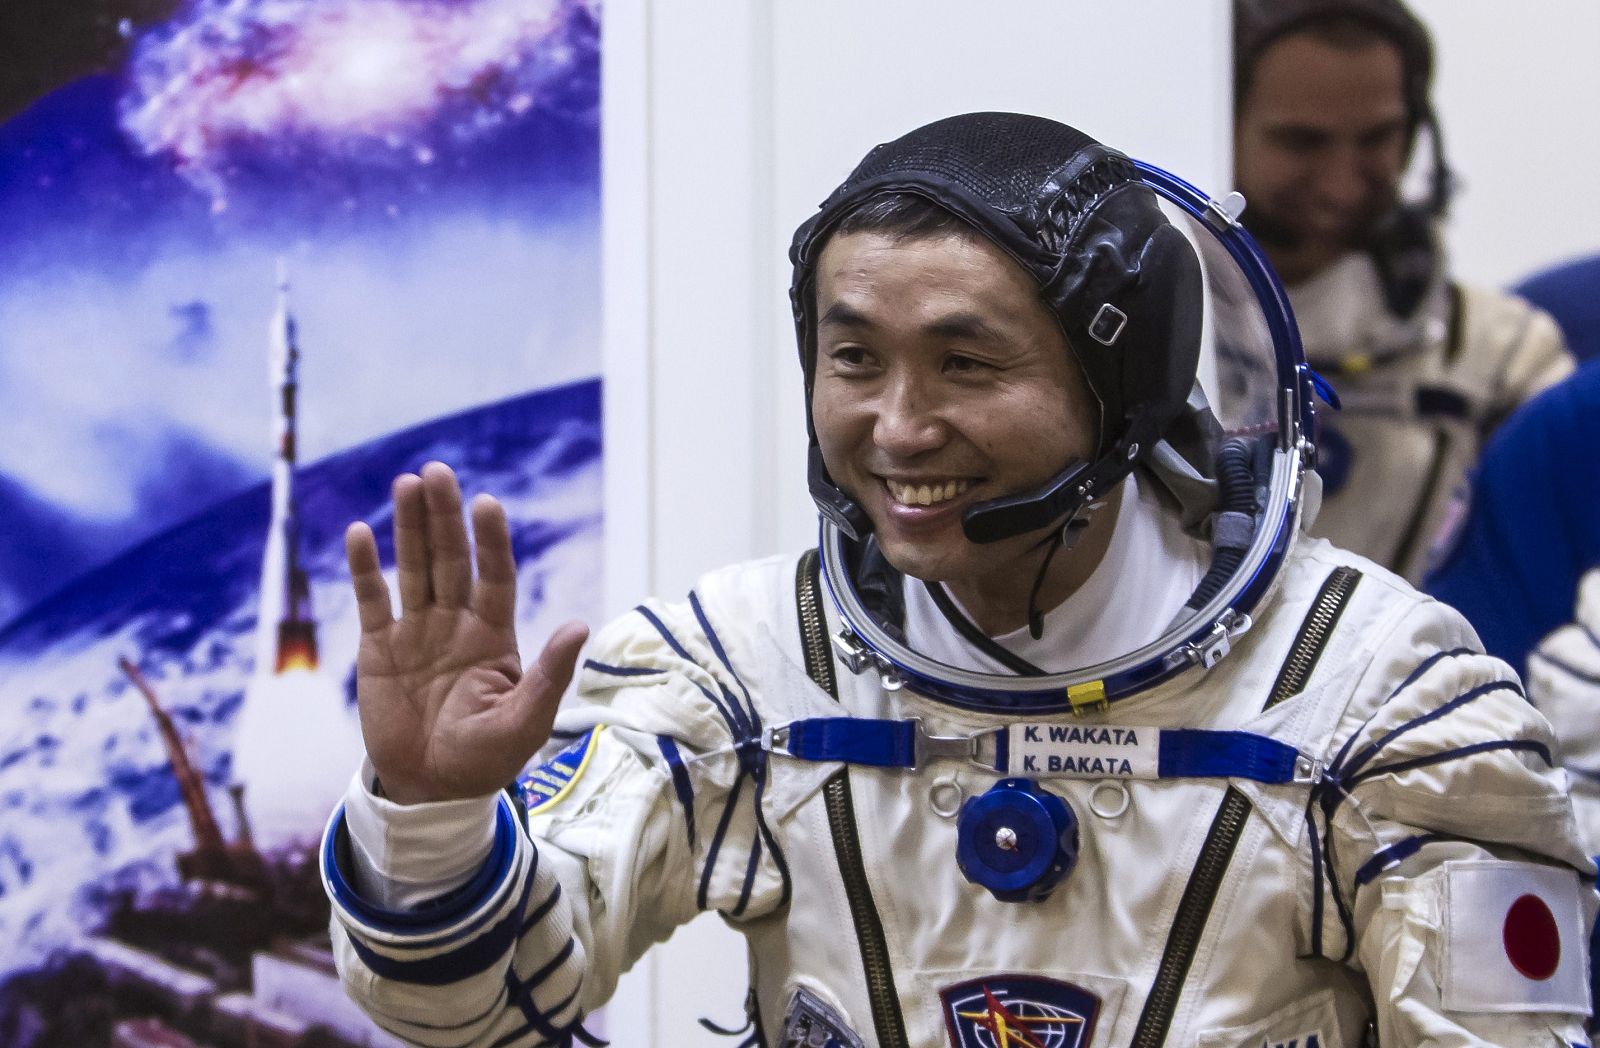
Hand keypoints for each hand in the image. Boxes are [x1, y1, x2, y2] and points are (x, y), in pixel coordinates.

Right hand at [345, 461, 588, 804]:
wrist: (430, 789)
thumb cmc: (486, 759)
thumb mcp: (525, 721)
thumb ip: (548, 674)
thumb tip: (580, 625)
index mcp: (494, 636)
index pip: (495, 576)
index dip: (491, 541)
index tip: (486, 504)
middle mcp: (456, 623)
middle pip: (451, 560)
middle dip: (444, 516)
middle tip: (436, 472)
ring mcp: (417, 632)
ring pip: (414, 569)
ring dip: (409, 528)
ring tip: (407, 484)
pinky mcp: (379, 648)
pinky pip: (373, 601)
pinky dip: (364, 569)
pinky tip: (360, 534)